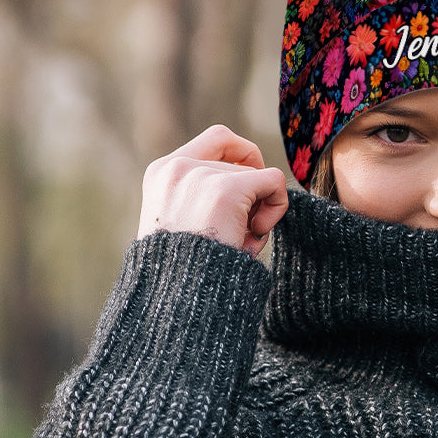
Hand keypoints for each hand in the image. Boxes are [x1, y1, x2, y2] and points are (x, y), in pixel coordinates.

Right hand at [138, 125, 289, 258]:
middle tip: (240, 231)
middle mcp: (177, 167)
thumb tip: (260, 178)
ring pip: (257, 176)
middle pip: (241, 163)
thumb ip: (205, 195)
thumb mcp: (184, 222)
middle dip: (250, 196)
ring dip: (258, 210)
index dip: (243, 156)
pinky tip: (255, 233)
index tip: (249, 184)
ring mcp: (201, 176)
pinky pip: (274, 182)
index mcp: (161, 173)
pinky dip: (277, 206)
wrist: (176, 298)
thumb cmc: (185, 271)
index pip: (217, 139)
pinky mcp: (226, 190)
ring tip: (239, 241)